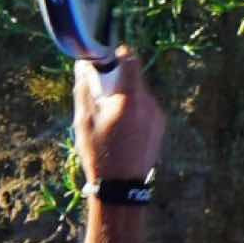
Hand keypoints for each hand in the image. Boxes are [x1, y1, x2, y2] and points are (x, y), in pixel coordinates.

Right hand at [72, 45, 165, 190]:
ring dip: (126, 96)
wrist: (122, 188)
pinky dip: (134, 110)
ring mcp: (157, 115)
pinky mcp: (160, 127)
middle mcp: (148, 103)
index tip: (106, 60)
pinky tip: (122, 129)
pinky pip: (146, 108)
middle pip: (135, 77)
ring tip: (111, 117)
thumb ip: (84, 89)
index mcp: (130, 99)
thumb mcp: (84, 122)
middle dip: (119, 80)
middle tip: (102, 94)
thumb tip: (82, 66)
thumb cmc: (99, 154)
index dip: (118, 54)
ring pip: (141, 94)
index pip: (130, 59)